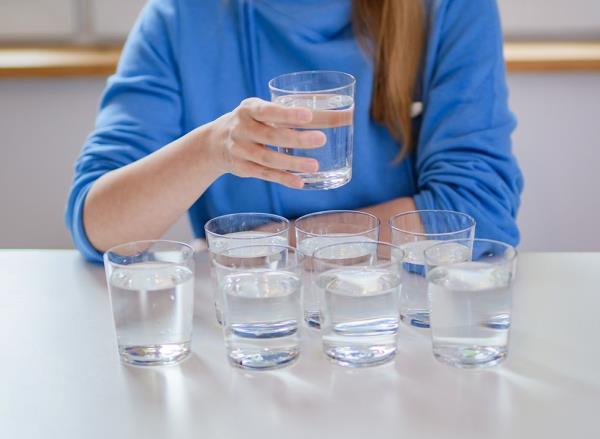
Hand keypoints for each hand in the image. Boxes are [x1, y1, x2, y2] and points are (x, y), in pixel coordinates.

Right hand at [206, 97, 325, 188]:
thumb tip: (337, 116)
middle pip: (271, 135)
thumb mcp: (261, 110)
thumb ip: (288, 113)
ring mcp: (240, 150)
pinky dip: (283, 178)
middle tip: (321, 139)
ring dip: (292, 163)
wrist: (215, 142)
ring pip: (268, 158)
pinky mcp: (242, 168)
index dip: (287, 114)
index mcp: (249, 109)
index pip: (268, 110)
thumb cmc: (252, 121)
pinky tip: (300, 182)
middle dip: (297, 138)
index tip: (308, 116)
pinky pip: (264, 174)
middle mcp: (242, 128)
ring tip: (314, 165)